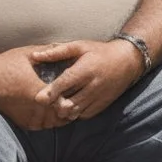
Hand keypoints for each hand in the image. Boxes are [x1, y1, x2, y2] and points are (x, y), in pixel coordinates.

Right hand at [0, 46, 72, 130]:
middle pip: (59, 116)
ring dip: (59, 118)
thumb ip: (48, 52)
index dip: (72, 100)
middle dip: (68, 110)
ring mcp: (26, 114)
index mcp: (37, 88)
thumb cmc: (8, 62)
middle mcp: (32, 105)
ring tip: (66, 110)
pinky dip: (48, 122)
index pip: (62, 102)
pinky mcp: (20, 120)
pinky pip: (40, 126)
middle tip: (75, 103)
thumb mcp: (29, 53)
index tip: (76, 94)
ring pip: (51, 123)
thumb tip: (66, 46)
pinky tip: (52, 116)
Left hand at [29, 39, 144, 121]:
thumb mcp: (79, 46)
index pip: (65, 84)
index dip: (51, 93)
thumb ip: (56, 52)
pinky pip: (83, 115)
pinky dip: (74, 113)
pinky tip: (69, 105)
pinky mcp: (102, 105)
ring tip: (57, 104)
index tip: (39, 98)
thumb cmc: (99, 52)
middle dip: (55, 105)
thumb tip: (34, 56)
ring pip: (75, 112)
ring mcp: (98, 98)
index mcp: (85, 69)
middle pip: (69, 103)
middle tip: (47, 101)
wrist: (127, 61)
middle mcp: (93, 86)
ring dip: (63, 111)